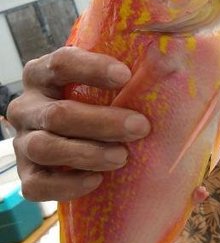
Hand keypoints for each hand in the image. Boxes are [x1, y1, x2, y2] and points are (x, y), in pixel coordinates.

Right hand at [7, 47, 149, 200]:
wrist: (80, 140)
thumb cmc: (104, 104)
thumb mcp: (111, 82)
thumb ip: (137, 70)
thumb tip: (173, 57)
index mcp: (45, 73)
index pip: (61, 63)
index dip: (92, 68)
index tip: (126, 76)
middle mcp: (27, 106)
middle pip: (58, 113)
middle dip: (102, 121)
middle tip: (141, 127)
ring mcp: (23, 142)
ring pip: (46, 147)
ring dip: (87, 153)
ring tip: (122, 157)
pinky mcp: (27, 175)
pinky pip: (37, 185)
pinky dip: (68, 185)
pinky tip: (96, 181)